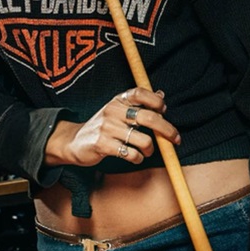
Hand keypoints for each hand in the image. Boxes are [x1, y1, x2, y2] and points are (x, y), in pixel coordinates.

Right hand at [45, 87, 179, 166]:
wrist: (74, 141)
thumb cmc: (102, 126)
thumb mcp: (117, 110)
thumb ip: (138, 104)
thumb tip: (161, 94)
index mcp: (117, 100)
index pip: (139, 93)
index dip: (155, 101)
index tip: (163, 110)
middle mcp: (112, 111)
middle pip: (148, 118)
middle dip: (167, 130)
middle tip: (175, 139)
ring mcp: (107, 128)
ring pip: (144, 140)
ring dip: (150, 149)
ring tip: (146, 151)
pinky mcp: (103, 145)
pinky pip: (131, 154)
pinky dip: (137, 158)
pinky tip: (134, 157)